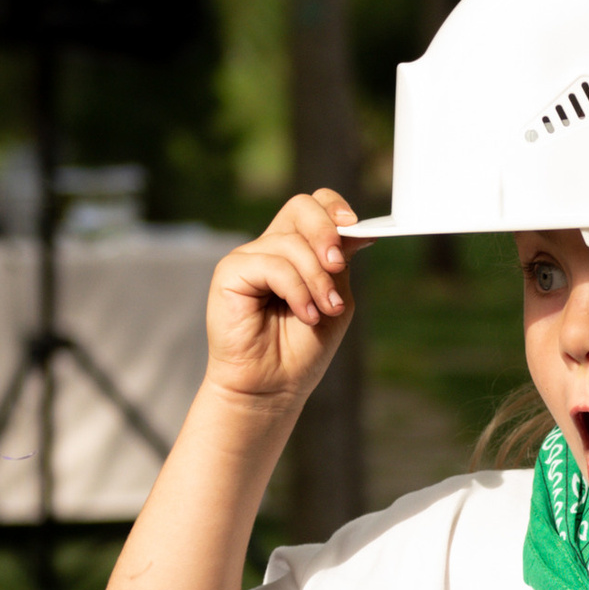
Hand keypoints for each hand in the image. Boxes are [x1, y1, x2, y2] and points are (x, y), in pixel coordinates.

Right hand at [203, 187, 358, 410]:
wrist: (274, 384)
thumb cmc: (302, 348)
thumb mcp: (336, 298)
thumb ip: (341, 262)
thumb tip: (356, 229)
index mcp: (297, 248)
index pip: (314, 204)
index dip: (335, 208)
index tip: (357, 229)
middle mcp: (272, 246)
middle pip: (301, 206)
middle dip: (327, 232)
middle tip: (338, 266)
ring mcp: (249, 257)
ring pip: (292, 243)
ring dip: (317, 280)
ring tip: (322, 312)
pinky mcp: (230, 272)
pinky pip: (272, 265)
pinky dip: (297, 291)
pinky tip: (305, 314)